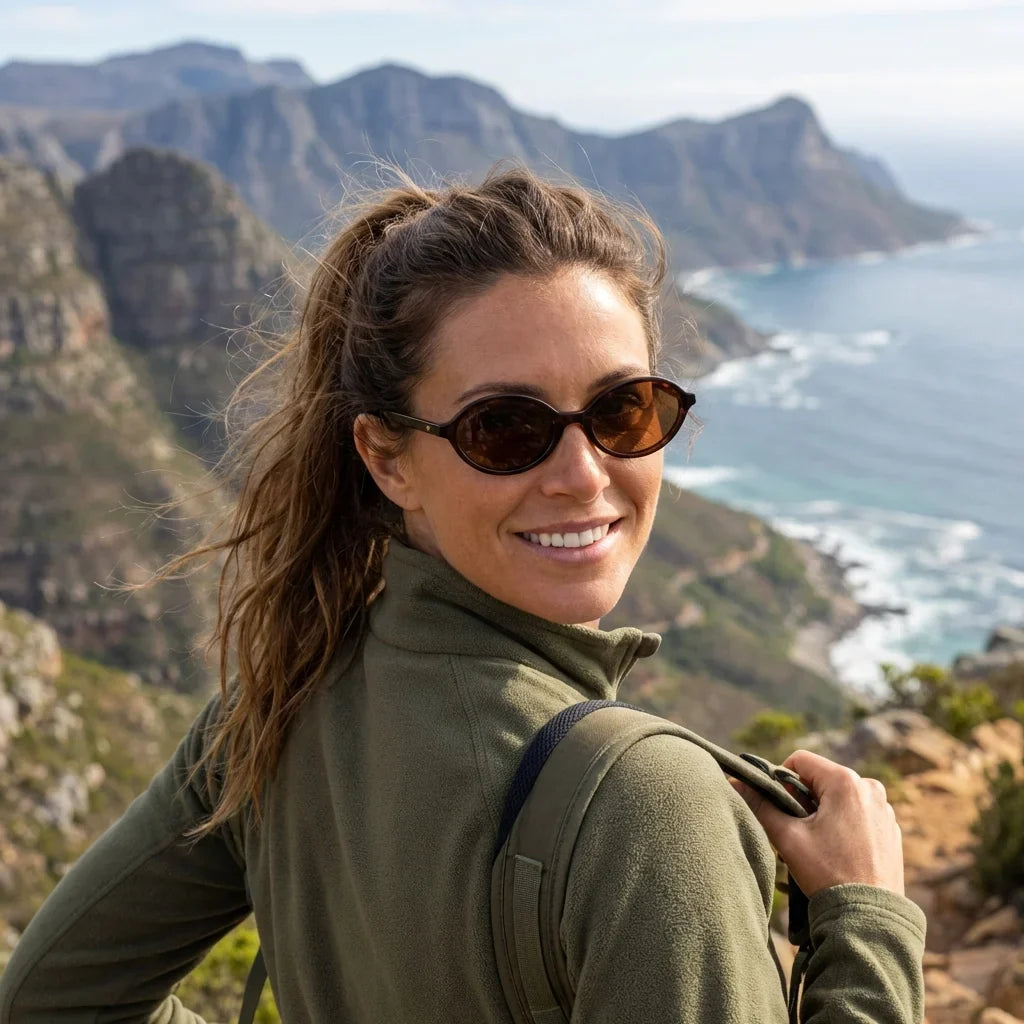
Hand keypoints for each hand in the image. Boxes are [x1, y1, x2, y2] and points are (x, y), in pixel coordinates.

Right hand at [730, 749, 904, 897]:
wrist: (869, 918)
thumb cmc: (828, 874)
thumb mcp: (788, 837)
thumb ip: (760, 805)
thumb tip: (734, 782)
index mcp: (846, 782)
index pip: (801, 761)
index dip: (781, 779)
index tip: (777, 806)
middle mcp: (870, 788)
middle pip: (821, 779)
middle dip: (802, 799)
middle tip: (795, 830)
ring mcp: (884, 809)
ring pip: (839, 797)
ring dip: (822, 812)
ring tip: (817, 843)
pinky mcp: (890, 828)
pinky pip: (858, 813)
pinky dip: (843, 824)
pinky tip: (837, 851)